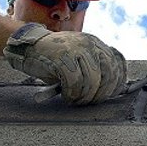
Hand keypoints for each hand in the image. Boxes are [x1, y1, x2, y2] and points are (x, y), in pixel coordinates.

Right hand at [3, 23, 126, 104]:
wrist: (28, 46)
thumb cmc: (54, 59)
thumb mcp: (78, 59)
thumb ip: (94, 68)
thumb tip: (110, 90)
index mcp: (96, 43)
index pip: (118, 62)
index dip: (118, 82)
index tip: (111, 95)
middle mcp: (89, 44)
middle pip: (108, 73)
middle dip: (101, 93)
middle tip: (89, 102)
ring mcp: (76, 49)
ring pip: (92, 80)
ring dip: (85, 96)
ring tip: (76, 100)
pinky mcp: (62, 57)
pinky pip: (75, 82)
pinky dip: (72, 94)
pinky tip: (67, 96)